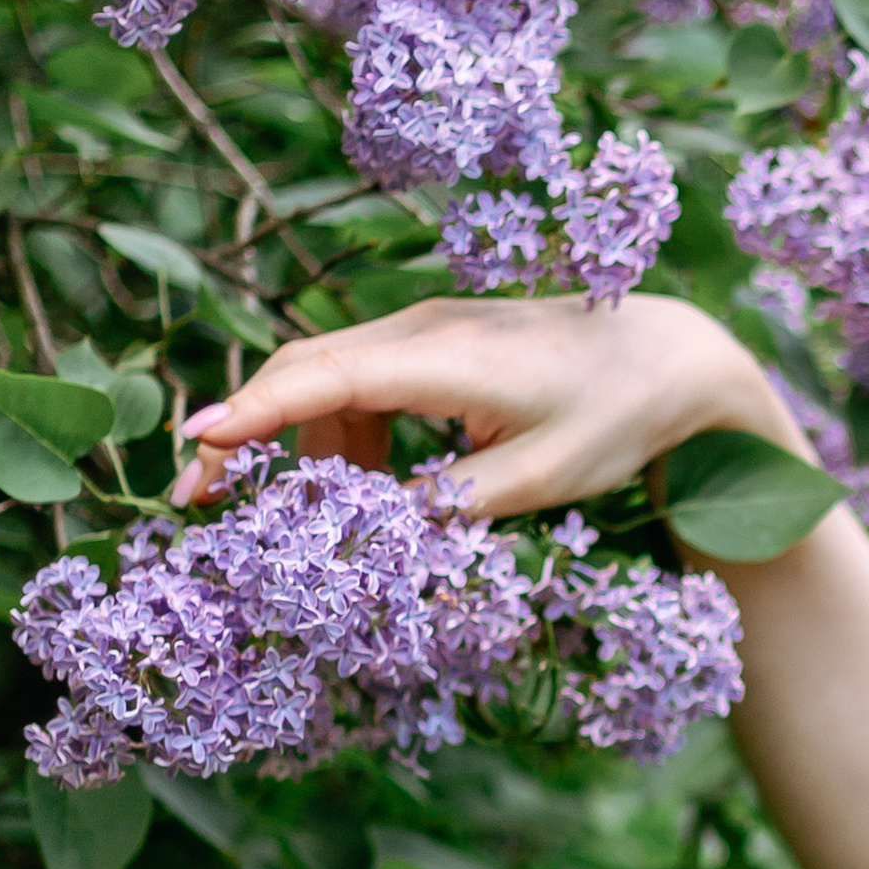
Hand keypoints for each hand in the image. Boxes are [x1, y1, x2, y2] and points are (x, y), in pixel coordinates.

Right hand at [170, 292, 803, 523]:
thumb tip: (364, 538)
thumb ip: (445, 508)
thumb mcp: (535, 480)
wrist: (671, 356)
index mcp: (445, 357)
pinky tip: (366, 489)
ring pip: (328, 380)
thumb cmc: (613, 415)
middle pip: (305, 369)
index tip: (197, 444)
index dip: (255, 411)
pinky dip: (345, 435)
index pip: (325, 376)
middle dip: (247, 432)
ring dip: (305, 446)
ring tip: (312, 519)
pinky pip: (362, 384)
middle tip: (201, 504)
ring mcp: (425, 331)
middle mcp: (422, 329)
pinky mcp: (435, 345)